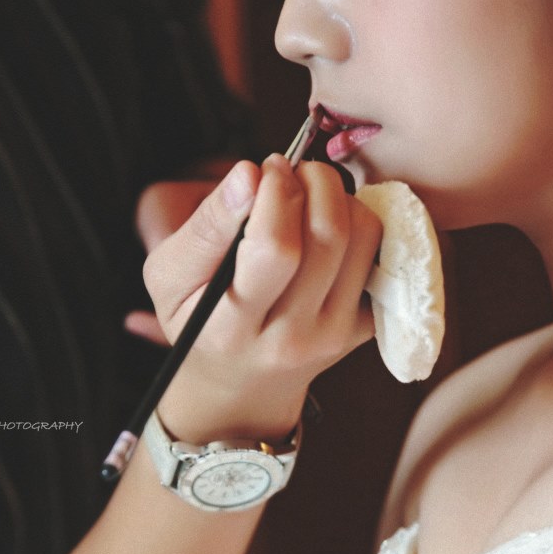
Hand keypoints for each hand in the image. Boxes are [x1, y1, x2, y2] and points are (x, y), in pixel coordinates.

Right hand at [142, 155, 380, 441]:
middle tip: (292, 171)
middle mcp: (291, 339)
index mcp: (233, 329)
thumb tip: (249, 173)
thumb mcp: (170, 277)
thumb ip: (206, 226)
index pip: (274, 249)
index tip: (265, 168)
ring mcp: (333, 335)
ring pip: (362, 238)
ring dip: (341, 196)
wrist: (241, 384)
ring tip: (310, 194)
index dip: (276, 192)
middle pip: (328, 237)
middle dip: (315, 182)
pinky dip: (361, 225)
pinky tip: (328, 228)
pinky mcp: (364, 328)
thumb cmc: (199, 318)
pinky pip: (382, 256)